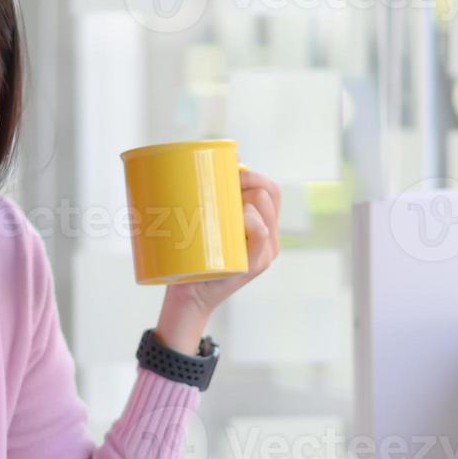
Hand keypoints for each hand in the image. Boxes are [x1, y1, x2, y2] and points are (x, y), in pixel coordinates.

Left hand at [154, 169, 281, 350]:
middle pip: (270, 194)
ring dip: (247, 197)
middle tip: (220, 185)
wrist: (187, 296)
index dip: (252, 174)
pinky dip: (253, 222)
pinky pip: (262, 236)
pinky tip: (243, 217)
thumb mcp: (203, 227)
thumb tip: (195, 162)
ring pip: (265, 209)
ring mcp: (263, 253)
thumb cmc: (192, 259)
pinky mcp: (252, 266)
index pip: (270, 190)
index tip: (227, 170)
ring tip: (224, 203)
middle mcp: (269, 238)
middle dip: (247, 180)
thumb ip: (205, 204)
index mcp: (262, 225)